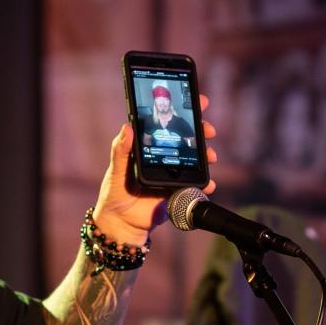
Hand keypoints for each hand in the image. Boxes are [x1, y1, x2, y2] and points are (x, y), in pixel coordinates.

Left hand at [91, 97, 217, 246]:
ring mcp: (173, 173)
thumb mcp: (116, 170)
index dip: (186, 111)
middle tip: (209, 130)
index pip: (168, 123)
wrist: (121, 223)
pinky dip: (204, 183)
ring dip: (206, 155)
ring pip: (194, 159)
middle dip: (201, 132)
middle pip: (187, 138)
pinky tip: (209, 183)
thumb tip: (127, 127)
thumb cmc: (115, 193)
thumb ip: (121, 151)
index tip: (200, 102)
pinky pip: (194, 184)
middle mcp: (164, 156)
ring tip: (211, 157)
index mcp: (149, 146)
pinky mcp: (177, 191)